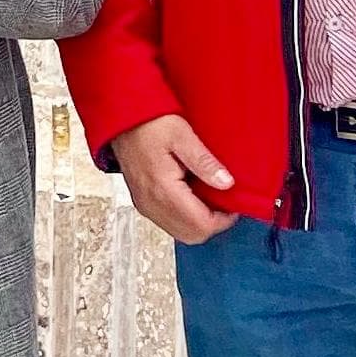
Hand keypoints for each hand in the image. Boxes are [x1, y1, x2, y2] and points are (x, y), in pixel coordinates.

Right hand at [106, 115, 238, 244]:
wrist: (121, 120)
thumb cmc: (148, 123)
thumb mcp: (182, 134)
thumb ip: (204, 162)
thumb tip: (227, 183)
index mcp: (163, 190)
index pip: (201, 225)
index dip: (223, 220)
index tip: (233, 204)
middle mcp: (151, 204)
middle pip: (192, 236)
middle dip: (213, 224)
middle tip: (224, 203)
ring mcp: (145, 206)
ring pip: (181, 233)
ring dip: (199, 223)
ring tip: (209, 198)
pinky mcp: (143, 203)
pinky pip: (170, 223)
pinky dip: (186, 218)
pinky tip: (193, 197)